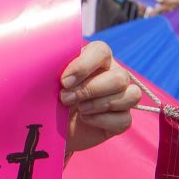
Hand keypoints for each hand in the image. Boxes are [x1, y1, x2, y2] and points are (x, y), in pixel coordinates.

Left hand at [59, 41, 141, 156]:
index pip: (102, 51)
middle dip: (90, 90)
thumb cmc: (50, 98)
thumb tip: (53, 65)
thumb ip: (53, 68)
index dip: (84, 66)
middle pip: (120, 77)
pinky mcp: (122, 119)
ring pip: (131, 96)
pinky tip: (85, 119)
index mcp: (96, 59)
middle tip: (65, 99)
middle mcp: (114, 74)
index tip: (64, 81)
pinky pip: (124, 119)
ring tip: (79, 109)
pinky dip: (101, 121)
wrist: (50, 127)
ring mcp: (122, 97)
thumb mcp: (48, 82)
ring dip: (99, 104)